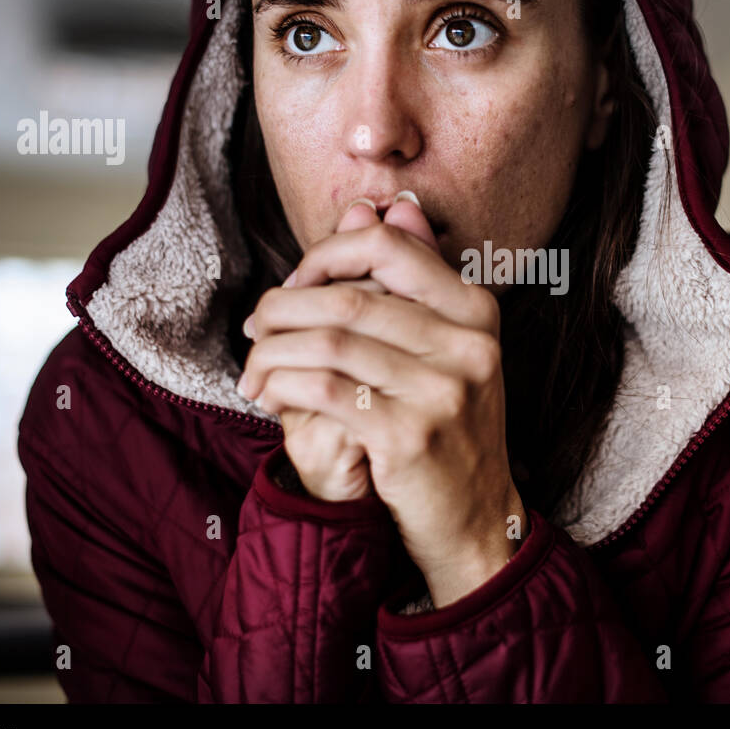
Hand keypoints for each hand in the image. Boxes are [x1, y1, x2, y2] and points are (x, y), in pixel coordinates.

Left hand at [238, 196, 525, 606]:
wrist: (473, 519)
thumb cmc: (447, 429)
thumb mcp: (444, 350)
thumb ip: (411, 281)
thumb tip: (378, 209)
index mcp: (477, 311)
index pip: (389, 248)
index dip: (327, 255)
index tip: (295, 284)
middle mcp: (469, 344)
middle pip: (350, 297)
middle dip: (283, 308)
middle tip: (254, 327)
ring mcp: (444, 390)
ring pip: (329, 342)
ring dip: (273, 351)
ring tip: (252, 368)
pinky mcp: (410, 436)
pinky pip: (322, 389)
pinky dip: (282, 385)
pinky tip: (268, 396)